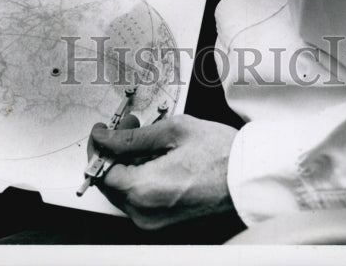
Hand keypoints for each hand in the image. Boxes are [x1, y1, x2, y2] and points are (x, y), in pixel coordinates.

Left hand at [90, 114, 237, 228]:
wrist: (246, 176)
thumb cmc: (219, 153)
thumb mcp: (173, 130)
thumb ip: (132, 137)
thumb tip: (105, 138)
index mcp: (144, 190)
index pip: (101, 170)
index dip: (99, 146)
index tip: (104, 129)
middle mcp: (144, 212)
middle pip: (110, 181)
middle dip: (115, 150)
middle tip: (131, 125)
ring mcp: (153, 220)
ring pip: (123, 189)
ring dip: (127, 161)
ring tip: (146, 136)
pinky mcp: (162, 221)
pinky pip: (138, 198)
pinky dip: (139, 175)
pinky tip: (154, 155)